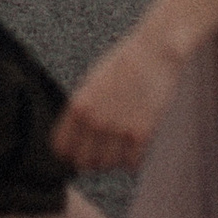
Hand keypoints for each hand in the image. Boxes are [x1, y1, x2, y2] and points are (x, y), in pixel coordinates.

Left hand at [55, 26, 183, 173]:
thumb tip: (75, 141)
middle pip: (85, 163)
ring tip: (124, 139)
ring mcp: (118, 129)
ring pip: (109, 165)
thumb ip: (82, 112)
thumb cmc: (125, 64)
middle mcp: (94, 120)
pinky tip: (139, 140)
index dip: (71, 152)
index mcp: (78, 106)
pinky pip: (132, 164)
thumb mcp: (92, 83)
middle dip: (94, 158)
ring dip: (116, 158)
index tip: (81, 150)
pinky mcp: (142, 134)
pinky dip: (136, 157)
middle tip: (106, 146)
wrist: (156, 51)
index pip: (61, 149)